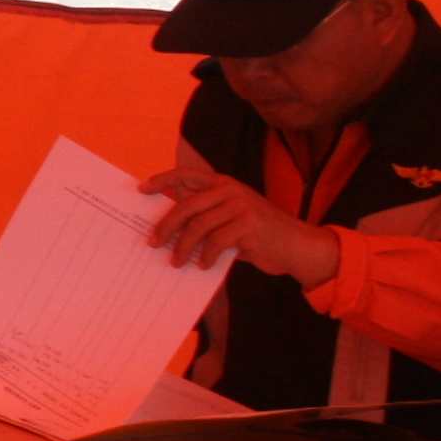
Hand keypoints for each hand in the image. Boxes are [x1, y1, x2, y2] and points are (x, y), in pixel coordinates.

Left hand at [140, 166, 338, 282]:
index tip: (141, 189)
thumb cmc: (260, 235)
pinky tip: (203, 265)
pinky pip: (216, 242)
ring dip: (183, 247)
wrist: (299, 246)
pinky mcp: (249, 225)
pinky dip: (206, 256)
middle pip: (186, 205)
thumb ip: (206, 215)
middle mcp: (231, 190)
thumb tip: (167, 226)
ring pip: (198, 226)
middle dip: (165, 226)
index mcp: (224, 183)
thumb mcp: (231, 218)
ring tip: (176, 261)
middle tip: (152, 242)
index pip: (187, 175)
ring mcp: (241, 206)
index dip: (163, 180)